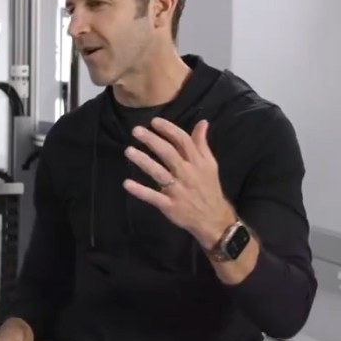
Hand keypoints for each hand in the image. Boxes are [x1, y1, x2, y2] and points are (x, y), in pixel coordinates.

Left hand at [122, 118, 236, 248]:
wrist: (213, 218)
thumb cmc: (208, 187)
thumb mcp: (210, 165)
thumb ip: (202, 144)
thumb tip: (202, 122)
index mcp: (197, 162)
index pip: (183, 141)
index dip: (169, 129)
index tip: (154, 121)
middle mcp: (187, 173)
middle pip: (169, 154)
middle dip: (152, 140)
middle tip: (136, 130)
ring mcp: (178, 190)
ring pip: (159, 173)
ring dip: (144, 161)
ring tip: (129, 151)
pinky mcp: (169, 205)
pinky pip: (153, 197)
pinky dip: (140, 190)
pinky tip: (127, 183)